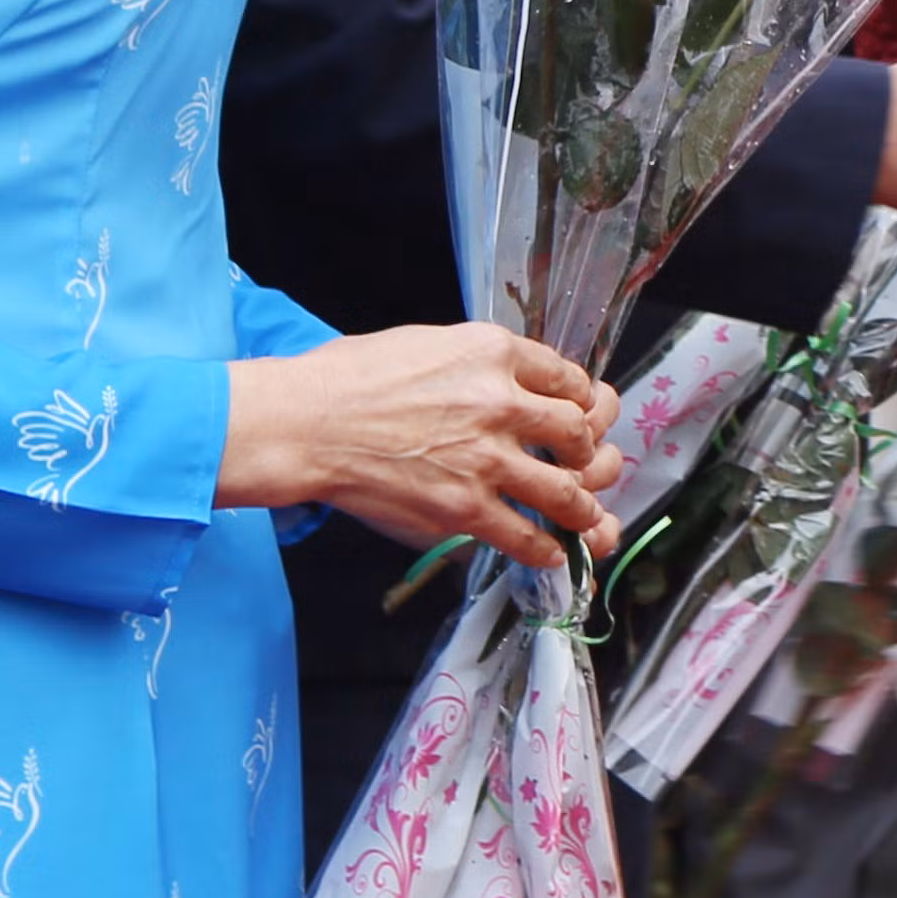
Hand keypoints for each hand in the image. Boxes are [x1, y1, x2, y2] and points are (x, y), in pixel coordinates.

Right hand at [223, 323, 619, 570]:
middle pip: (579, 432)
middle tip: (586, 463)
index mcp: (494, 354)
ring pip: (566, 490)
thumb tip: (503, 382)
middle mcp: (502, 403)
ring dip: (583, 508)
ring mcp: (487, 459)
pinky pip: (525, 535)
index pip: (568, 378)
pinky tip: (551, 554)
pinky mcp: (464, 507)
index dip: (584, 401)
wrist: (307, 424)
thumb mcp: (428, 343)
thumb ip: (477, 364)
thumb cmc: (349, 379)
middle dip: (589, 452)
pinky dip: (545, 549)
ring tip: (586, 516)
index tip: (584, 413)